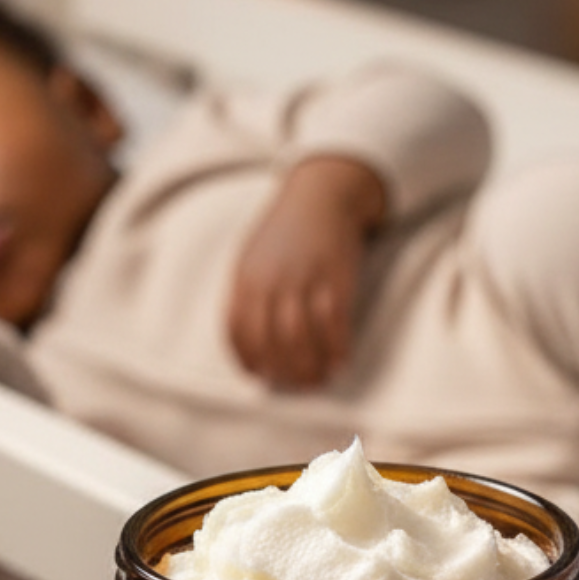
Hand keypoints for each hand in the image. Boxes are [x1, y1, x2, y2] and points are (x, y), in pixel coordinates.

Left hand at [227, 155, 385, 388]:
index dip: (247, 360)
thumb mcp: (252, 256)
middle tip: (295, 384)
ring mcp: (303, 280)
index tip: (259, 376)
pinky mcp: (335, 278)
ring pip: (300, 338)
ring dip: (309, 367)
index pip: (238, 332)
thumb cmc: (285, 230)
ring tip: (318, 379)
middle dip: (282, 371)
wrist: (321, 194)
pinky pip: (333, 324)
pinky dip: (336, 348)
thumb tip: (246, 340)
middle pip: (270, 342)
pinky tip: (340, 360)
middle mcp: (271, 282)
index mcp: (246, 278)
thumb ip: (246, 293)